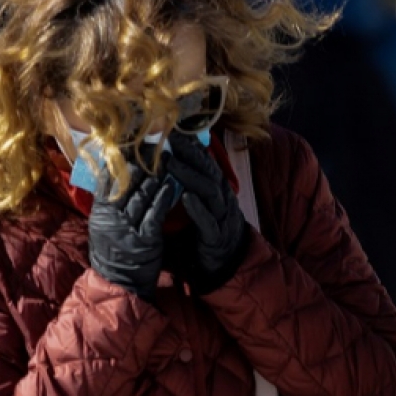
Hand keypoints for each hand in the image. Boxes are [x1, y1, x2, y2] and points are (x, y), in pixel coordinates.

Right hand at [88, 159, 178, 301]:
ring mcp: (127, 229)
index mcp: (100, 212)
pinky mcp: (144, 240)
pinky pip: (155, 214)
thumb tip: (112, 171)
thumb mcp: (104, 224)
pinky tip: (171, 185)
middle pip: (126, 183)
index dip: (121, 159)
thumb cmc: (114, 251)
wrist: (121, 283)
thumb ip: (108, 200)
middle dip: (141, 163)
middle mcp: (110, 218)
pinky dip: (163, 198)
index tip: (133, 144)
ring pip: (141, 196)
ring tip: (166, 160)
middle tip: (154, 147)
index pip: (108, 178)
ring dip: (155, 176)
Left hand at [165, 130, 247, 293]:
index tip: (173, 132)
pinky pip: (209, 220)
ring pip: (209, 192)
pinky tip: (185, 198)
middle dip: (190, 155)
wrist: (225, 263)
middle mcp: (222, 199)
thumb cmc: (206, 230)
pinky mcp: (217, 236)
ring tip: (171, 164)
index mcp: (216, 190)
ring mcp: (222, 217)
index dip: (191, 148)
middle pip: (208, 172)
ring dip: (190, 176)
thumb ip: (190, 184)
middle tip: (170, 140)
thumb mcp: (199, 203)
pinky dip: (198, 208)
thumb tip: (172, 161)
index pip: (205, 163)